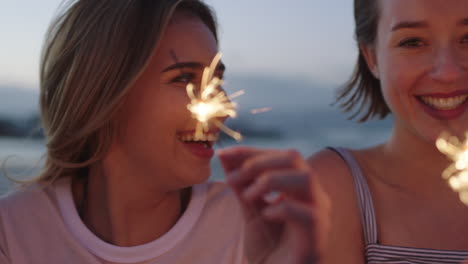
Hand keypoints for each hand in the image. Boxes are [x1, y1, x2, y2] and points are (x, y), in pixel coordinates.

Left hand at [218, 146, 329, 263]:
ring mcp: (320, 216)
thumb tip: (225, 155)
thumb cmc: (268, 246)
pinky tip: (266, 215)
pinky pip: (308, 214)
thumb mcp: (250, 209)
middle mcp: (314, 196)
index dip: (252, 152)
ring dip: (270, 180)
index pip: (281, 156)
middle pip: (294, 158)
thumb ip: (241, 183)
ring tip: (247, 196)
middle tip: (232, 178)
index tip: (224, 154)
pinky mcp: (317, 240)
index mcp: (300, 186)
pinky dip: (283, 209)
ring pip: (305, 179)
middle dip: (258, 163)